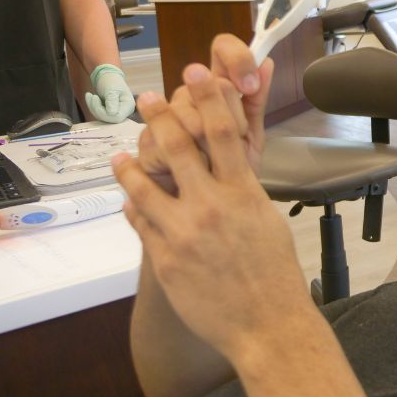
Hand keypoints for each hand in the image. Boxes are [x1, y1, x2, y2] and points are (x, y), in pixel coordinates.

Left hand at [85, 64, 134, 122]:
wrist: (108, 76)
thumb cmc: (111, 81)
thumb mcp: (112, 89)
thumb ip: (112, 101)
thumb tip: (112, 114)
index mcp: (128, 106)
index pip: (116, 117)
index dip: (103, 112)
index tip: (95, 98)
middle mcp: (124, 112)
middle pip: (109, 119)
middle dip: (96, 109)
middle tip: (92, 96)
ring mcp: (117, 113)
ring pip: (102, 118)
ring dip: (93, 107)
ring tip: (89, 95)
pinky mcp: (109, 113)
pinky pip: (99, 115)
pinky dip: (92, 107)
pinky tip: (90, 98)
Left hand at [114, 64, 311, 362]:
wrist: (265, 324)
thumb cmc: (276, 273)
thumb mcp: (267, 219)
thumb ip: (245, 190)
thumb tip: (233, 164)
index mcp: (242, 192)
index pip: (221, 130)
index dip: (207, 96)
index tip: (195, 72)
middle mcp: (210, 205)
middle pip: (177, 147)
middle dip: (159, 116)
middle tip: (146, 97)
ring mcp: (182, 232)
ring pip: (145, 185)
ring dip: (130, 164)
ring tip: (120, 154)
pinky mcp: (164, 259)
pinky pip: (141, 223)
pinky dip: (134, 206)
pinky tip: (129, 200)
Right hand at [135, 35, 271, 192]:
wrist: (214, 215)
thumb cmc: (231, 171)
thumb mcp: (251, 137)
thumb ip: (257, 100)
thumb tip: (268, 62)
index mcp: (218, 88)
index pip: (222, 48)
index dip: (237, 58)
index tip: (250, 87)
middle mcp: (191, 94)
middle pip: (208, 78)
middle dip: (229, 112)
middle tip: (237, 138)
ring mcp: (167, 115)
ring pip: (186, 106)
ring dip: (207, 135)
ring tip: (215, 157)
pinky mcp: (149, 141)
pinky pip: (166, 135)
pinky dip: (186, 153)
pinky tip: (192, 166)